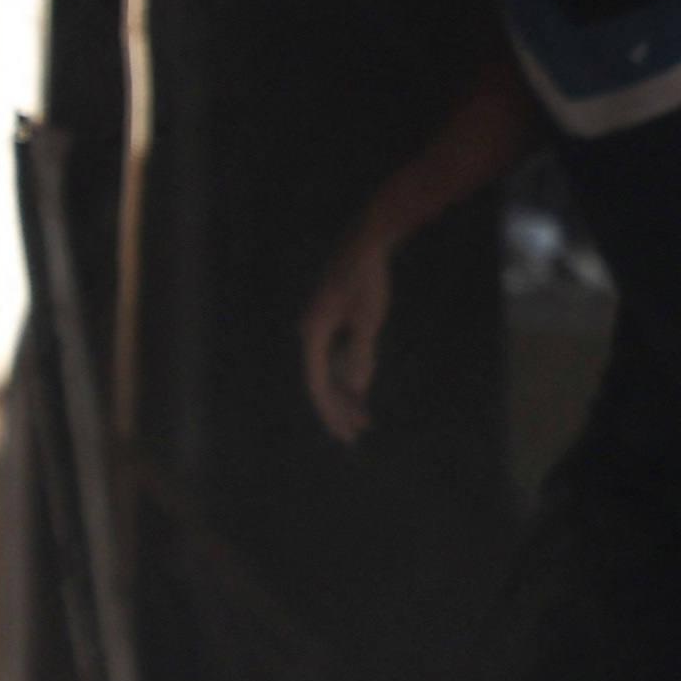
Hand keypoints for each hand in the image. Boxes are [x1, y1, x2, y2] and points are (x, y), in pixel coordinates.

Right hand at [299, 239, 390, 445]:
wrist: (367, 245)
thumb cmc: (366, 282)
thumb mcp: (368, 321)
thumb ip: (360, 356)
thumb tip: (356, 390)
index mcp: (313, 335)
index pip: (316, 383)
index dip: (329, 410)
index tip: (343, 433)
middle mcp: (312, 334)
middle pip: (321, 380)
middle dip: (338, 408)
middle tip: (353, 435)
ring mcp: (322, 328)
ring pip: (330, 369)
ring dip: (346, 393)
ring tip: (363, 419)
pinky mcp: (334, 320)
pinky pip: (337, 355)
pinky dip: (349, 374)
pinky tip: (361, 388)